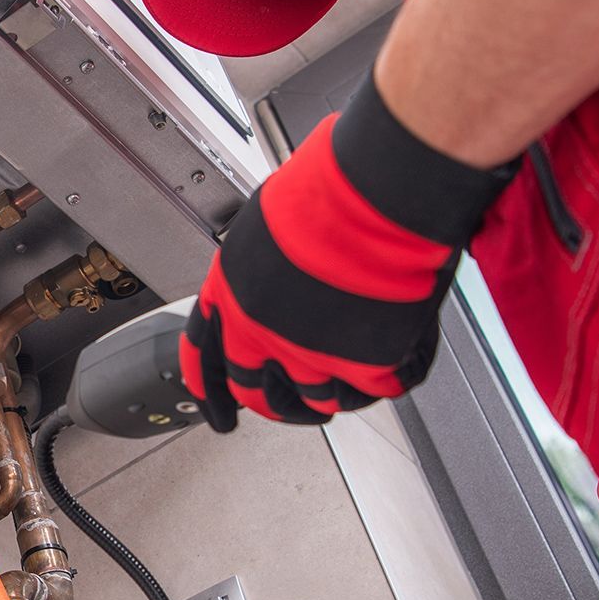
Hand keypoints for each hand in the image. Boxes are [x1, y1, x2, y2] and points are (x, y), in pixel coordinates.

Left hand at [180, 76, 517, 431]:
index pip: (203, 358)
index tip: (216, 412)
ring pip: (317, 400)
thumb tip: (274, 290)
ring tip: (355, 370)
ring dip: (335, 392)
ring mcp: (309, 352)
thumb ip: (262, 273)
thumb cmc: (331, 187)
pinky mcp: (362, 365)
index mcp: (230, 293)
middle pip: (257, 393)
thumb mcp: (266, 227)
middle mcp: (260, 331)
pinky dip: (387, 377)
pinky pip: (373, 391)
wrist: (381, 189)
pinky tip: (395, 355)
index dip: (210, 392)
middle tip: (292, 407)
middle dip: (275, 405)